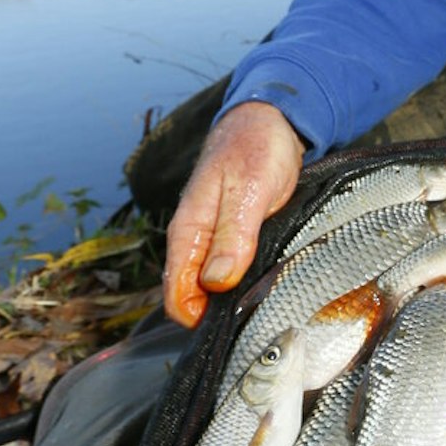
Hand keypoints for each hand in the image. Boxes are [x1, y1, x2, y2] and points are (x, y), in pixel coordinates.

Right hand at [163, 102, 305, 327]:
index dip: (198, 318)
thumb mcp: (248, 190)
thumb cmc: (256, 148)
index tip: (233, 324)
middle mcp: (196, 240)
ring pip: (215, 287)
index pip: (176, 294)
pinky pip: (233, 272)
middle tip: (258, 318)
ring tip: (267, 305)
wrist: (270, 121)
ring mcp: (215, 240)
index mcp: (188, 230)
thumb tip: (216, 282)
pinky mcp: (235, 239)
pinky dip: (247, 283)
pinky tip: (269, 286)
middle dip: (219, 315)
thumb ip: (232, 235)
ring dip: (235, 300)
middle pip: (195, 298)